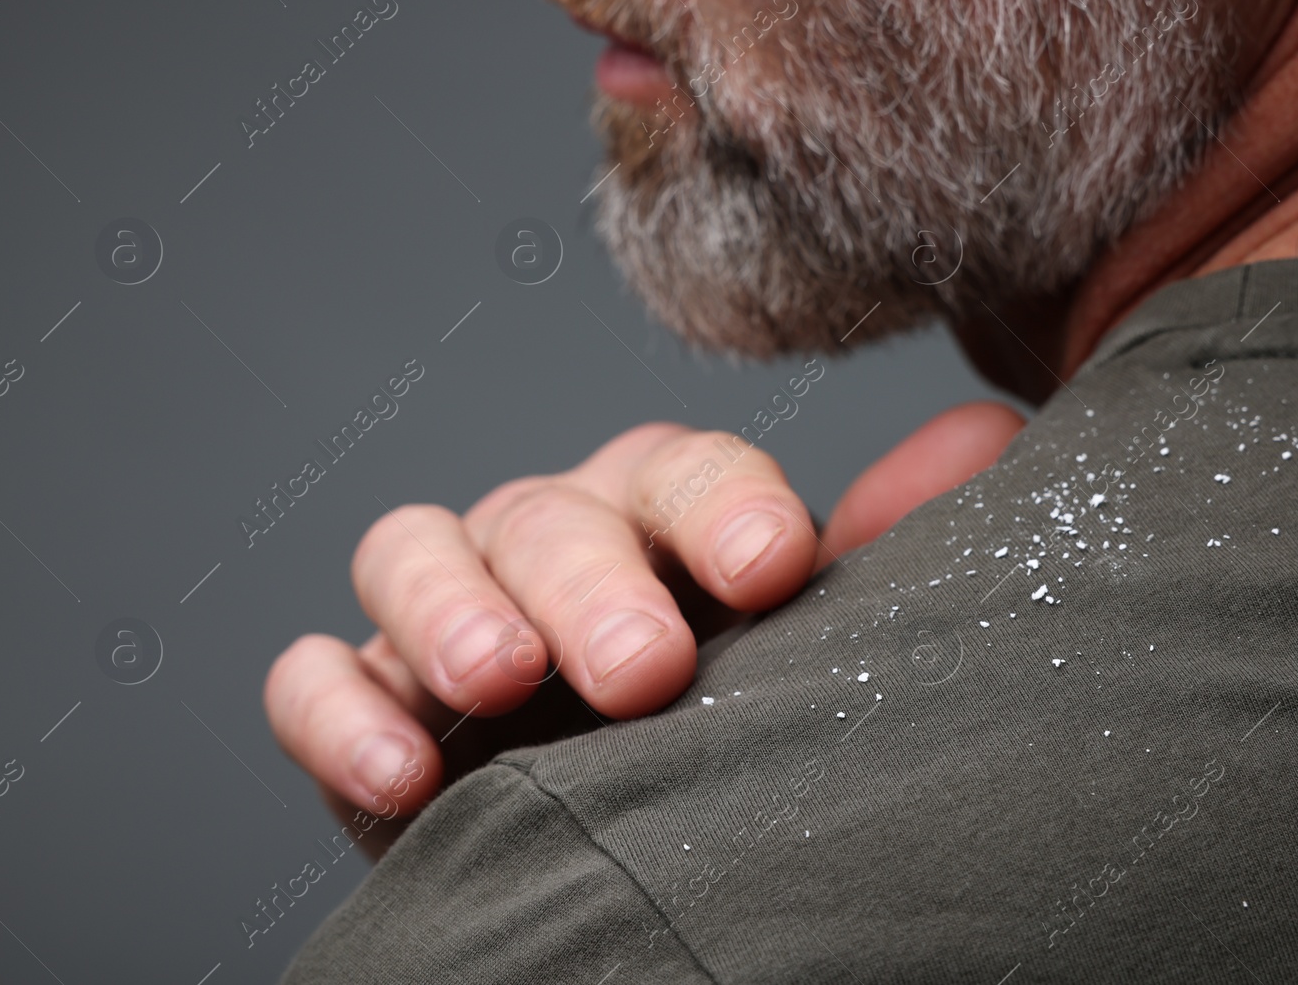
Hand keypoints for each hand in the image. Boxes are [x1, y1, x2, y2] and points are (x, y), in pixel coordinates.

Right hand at [265, 402, 1021, 845]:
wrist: (644, 860)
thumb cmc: (738, 730)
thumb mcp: (818, 649)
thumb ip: (891, 553)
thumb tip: (984, 437)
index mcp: (666, 518)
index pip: (685, 470)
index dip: (722, 505)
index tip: (772, 571)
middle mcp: (551, 545)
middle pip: (548, 514)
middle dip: (589, 583)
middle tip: (643, 670)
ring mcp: (448, 617)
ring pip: (411, 550)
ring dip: (449, 611)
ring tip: (498, 685)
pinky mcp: (369, 704)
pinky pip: (313, 674)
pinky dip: (336, 709)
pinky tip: (398, 776)